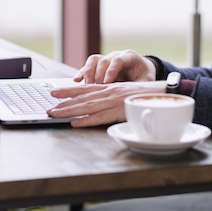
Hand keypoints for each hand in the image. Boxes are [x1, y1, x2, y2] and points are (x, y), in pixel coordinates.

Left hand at [47, 81, 164, 127]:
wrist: (163, 93)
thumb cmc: (145, 95)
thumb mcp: (125, 92)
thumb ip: (112, 97)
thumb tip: (97, 105)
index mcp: (110, 87)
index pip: (85, 88)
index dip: (69, 90)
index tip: (54, 91)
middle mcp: (110, 92)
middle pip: (82, 97)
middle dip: (63, 102)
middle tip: (48, 107)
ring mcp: (114, 101)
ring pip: (87, 106)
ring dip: (69, 110)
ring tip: (55, 114)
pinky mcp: (120, 111)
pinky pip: (100, 117)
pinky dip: (87, 120)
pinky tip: (75, 123)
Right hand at [73, 50, 156, 83]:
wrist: (141, 68)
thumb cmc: (144, 75)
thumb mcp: (146, 81)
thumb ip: (139, 87)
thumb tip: (133, 97)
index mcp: (129, 57)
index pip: (118, 60)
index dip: (111, 71)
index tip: (107, 82)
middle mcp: (116, 55)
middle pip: (103, 60)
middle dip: (98, 74)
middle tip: (96, 87)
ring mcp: (106, 59)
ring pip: (93, 61)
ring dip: (88, 73)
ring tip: (86, 86)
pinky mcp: (99, 66)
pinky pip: (88, 66)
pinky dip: (82, 73)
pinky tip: (76, 80)